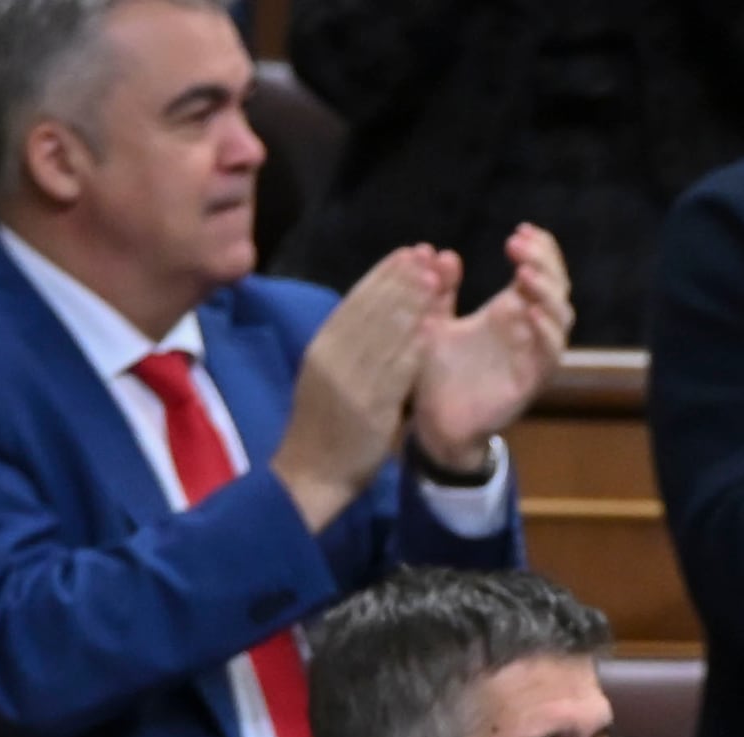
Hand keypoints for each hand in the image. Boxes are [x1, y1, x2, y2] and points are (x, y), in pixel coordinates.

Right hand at [277, 249, 443, 527]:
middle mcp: (334, 357)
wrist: (309, 476)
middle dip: (400, 280)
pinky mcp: (369, 409)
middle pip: (371, 310)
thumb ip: (346, 347)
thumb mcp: (326, 377)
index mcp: (323, 347)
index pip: (355, 302)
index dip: (382, 276)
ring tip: (434, 277)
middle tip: (426, 254)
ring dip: (411, 303)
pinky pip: (395, 373)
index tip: (407, 253)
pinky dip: (413, 348)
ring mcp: (351, 382)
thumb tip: (369, 313)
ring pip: (385, 334)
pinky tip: (432, 327)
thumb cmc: (322, 429)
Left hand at [407, 223, 570, 473]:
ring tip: (524, 273)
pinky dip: (546, 331)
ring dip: (547, 292)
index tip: (520, 230)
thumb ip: (438, 290)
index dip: (539, 249)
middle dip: (543, 261)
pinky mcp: (531, 381)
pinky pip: (551, 355)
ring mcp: (532, 355)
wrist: (434, 421)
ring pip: (561, 318)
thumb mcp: (431, 321)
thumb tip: (441, 252)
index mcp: (509, 310)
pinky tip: (530, 311)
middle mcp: (526, 330)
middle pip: (556, 287)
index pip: (540, 272)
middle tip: (517, 245)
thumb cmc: (436, 371)